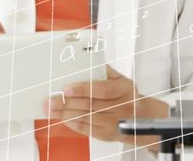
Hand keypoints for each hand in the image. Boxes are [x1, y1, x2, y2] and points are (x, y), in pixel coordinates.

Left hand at [45, 65, 168, 148]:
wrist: (142, 118)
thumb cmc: (127, 96)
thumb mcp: (122, 80)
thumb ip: (106, 70)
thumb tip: (87, 59)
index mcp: (124, 89)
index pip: (102, 90)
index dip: (83, 89)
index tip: (66, 88)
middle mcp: (120, 107)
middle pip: (90, 105)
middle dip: (67, 103)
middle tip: (50, 100)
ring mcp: (114, 123)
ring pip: (86, 118)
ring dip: (65, 113)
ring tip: (51, 109)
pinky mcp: (107, 134)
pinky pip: (87, 129)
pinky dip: (72, 124)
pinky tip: (62, 118)